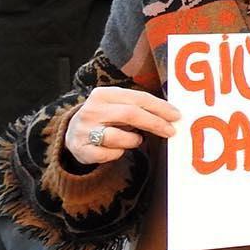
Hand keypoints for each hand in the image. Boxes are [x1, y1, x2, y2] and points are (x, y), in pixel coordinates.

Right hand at [64, 87, 179, 165]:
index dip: (160, 107)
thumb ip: (140, 107)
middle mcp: (91, 110)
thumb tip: (171, 114)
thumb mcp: (119, 106)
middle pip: (131, 114)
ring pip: (118, 137)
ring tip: (133, 139)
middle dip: (155, 123)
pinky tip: (116, 149)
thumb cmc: (106, 119)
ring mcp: (83, 130)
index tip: (176, 116)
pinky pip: (108, 154)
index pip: (138, 98)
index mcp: (103, 94)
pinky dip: (117, 153)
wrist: (74, 133)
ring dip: (133, 140)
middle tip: (170, 131)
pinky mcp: (80, 148)